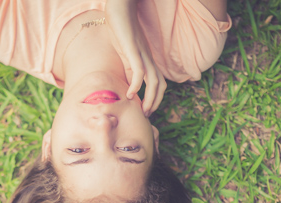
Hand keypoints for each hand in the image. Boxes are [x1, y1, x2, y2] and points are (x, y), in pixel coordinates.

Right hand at [105, 0, 166, 115]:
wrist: (119, 7)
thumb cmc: (120, 28)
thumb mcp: (124, 53)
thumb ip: (127, 68)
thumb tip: (126, 86)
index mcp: (147, 60)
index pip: (158, 83)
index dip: (155, 98)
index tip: (146, 110)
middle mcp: (148, 58)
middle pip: (160, 85)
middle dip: (155, 102)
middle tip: (146, 115)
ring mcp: (142, 54)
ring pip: (154, 81)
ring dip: (150, 98)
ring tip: (143, 110)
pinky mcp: (133, 50)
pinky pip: (139, 70)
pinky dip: (137, 85)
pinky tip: (130, 94)